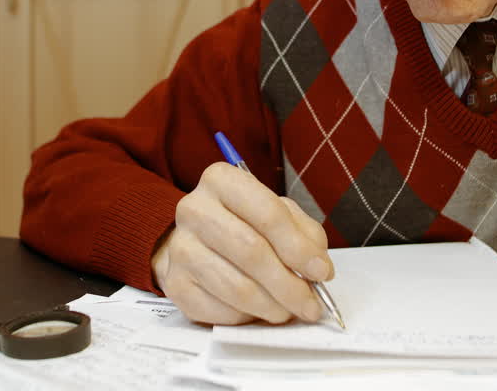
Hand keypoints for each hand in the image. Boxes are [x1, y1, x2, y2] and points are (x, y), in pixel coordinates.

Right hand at [151, 162, 332, 324]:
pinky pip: (220, 309)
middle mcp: (194, 209)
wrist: (195, 240)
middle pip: (252, 252)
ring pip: (237, 287)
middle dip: (289, 285)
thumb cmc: (244, 223)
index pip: (268, 214)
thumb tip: (317, 269)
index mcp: (221, 180)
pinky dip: (247, 316)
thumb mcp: (278, 213)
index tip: (322, 272)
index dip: (300, 248)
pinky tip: (258, 309)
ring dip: (272, 306)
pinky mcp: (175, 284)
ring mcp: (179, 248)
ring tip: (288, 310)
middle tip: (311, 304)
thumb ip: (304, 234)